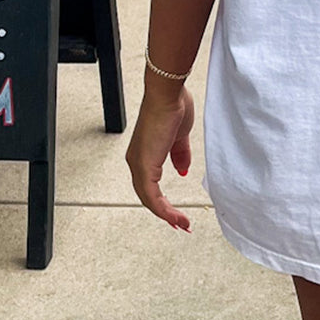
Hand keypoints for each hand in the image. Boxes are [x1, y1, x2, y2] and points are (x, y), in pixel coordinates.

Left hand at [125, 82, 194, 231]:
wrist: (168, 94)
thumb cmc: (173, 107)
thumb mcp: (180, 137)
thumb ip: (180, 156)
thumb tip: (182, 171)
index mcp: (144, 154)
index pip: (150, 185)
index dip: (163, 201)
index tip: (177, 213)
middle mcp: (136, 161)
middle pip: (148, 196)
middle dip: (165, 213)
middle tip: (181, 224)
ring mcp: (139, 164)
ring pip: (149, 199)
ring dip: (166, 214)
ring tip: (182, 224)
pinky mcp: (144, 165)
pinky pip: (151, 195)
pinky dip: (163, 209)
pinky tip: (175, 216)